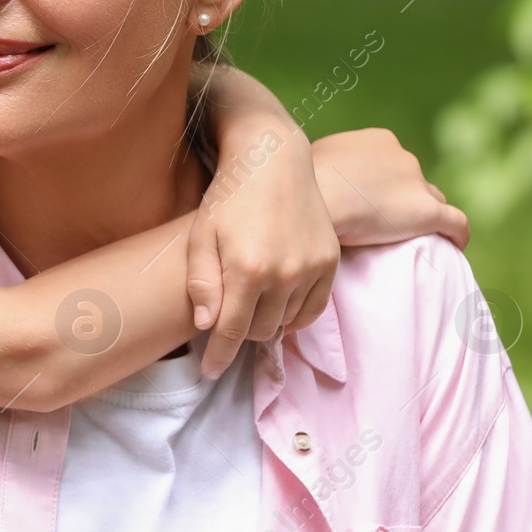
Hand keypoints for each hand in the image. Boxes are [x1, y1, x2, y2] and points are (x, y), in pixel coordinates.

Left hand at [187, 122, 340, 379]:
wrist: (273, 160)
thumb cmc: (228, 196)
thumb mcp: (201, 235)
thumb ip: (201, 283)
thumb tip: (208, 325)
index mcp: (247, 269)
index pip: (231, 331)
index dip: (219, 356)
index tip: (209, 371)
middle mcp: (284, 274)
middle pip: (259, 330)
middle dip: (239, 330)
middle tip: (227, 314)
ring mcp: (312, 269)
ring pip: (286, 323)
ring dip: (266, 322)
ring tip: (250, 304)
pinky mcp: (330, 262)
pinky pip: (312, 310)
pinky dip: (293, 315)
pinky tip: (277, 303)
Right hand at [312, 128, 470, 249]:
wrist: (316, 197)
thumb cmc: (303, 184)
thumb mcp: (309, 164)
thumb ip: (322, 168)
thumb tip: (311, 181)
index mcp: (379, 141)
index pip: (392, 163)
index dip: (382, 184)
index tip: (368, 203)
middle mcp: (403, 157)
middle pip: (413, 181)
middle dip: (403, 198)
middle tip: (385, 223)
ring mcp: (417, 184)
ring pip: (433, 200)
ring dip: (424, 215)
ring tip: (416, 237)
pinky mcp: (428, 212)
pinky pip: (456, 223)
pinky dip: (458, 234)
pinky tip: (455, 246)